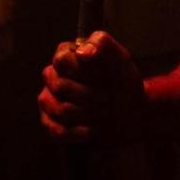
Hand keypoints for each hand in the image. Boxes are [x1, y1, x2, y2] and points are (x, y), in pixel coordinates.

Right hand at [38, 30, 144, 145]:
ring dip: (87, 114)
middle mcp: (52, 75)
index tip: (105, 77)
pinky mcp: (50, 123)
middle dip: (90, 95)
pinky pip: (56, 131)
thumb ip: (103, 46)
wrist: (130, 113)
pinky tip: (92, 130)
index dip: (85, 71)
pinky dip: (77, 133)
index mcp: (66, 55)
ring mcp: (48, 100)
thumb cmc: (122, 82)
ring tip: (104, 113)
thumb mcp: (120, 60)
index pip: (62, 60)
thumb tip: (83, 52)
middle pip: (61, 86)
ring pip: (60, 109)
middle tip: (109, 98)